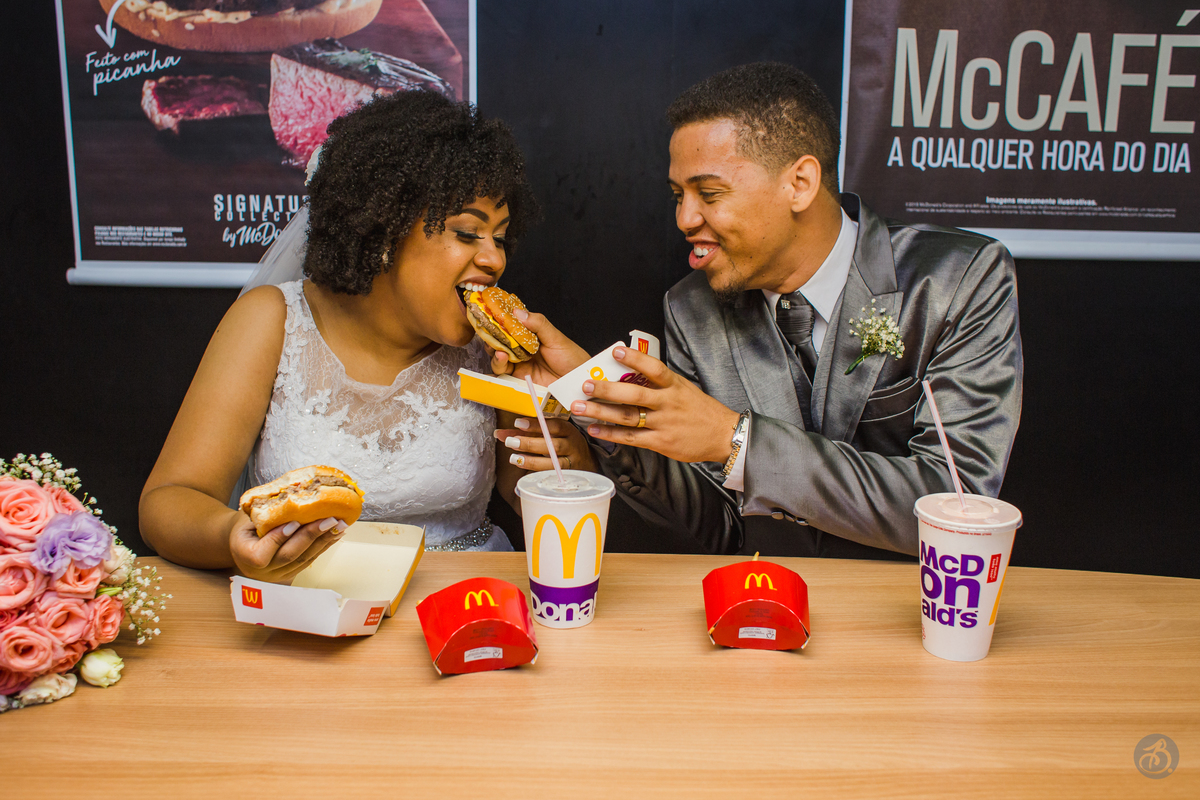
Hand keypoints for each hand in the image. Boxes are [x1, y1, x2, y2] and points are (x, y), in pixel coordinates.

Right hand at [229, 514, 348, 583]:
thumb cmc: (245, 525)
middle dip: (312, 536)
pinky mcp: (292, 573)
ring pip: (304, 560)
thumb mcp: (247, 518)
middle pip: (289, 556)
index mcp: (244, 555)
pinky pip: (310, 560)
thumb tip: (293, 496)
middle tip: (330, 520)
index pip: (261, 554)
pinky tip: (335, 533)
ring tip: (339, 525)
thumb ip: (264, 515)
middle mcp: (262, 571)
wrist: (243, 542)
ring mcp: (278, 575)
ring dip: (324, 541)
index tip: (295, 522)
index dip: (279, 539)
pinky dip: (324, 545)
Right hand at [489, 307, 589, 385]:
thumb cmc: (572, 359)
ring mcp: (519, 362)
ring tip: (499, 349)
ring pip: (498, 354)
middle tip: (488, 328)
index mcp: (531, 335)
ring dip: (494, 349)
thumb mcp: (556, 338)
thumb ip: (538, 324)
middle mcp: (523, 348)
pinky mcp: (518, 377)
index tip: (491, 310)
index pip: (512, 324)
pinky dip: (498, 364)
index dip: (501, 317)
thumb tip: (518, 313)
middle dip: (492, 333)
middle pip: (501, 339)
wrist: (577, 382)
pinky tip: (501, 358)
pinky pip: (503, 371)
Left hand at [496, 417, 596, 472]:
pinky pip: (554, 477)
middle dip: (530, 443)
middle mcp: (572, 446)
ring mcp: (572, 463)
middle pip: (552, 445)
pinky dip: (539, 474)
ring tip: (514, 458)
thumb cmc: (562, 444)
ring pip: (553, 463)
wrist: (586, 462)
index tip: (517, 423)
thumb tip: (499, 434)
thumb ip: (525, 433)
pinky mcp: (569, 477)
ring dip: (532, 461)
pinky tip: (526, 474)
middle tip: (510, 442)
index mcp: (568, 430)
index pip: (553, 425)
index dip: (535, 424)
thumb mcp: (550, 434)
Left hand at [570, 346, 740, 463]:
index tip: (615, 352)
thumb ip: (661, 384)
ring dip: (601, 412)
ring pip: (628, 417)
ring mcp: (664, 423)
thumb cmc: (700, 411)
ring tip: (579, 407)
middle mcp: (668, 403)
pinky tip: (595, 429)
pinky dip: (611, 434)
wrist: (723, 435)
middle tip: (586, 385)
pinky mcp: (661, 442)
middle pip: (634, 394)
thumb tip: (631, 374)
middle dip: (607, 389)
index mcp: (674, 386)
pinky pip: (631, 438)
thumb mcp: (685, 389)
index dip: (634, 359)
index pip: (653, 368)